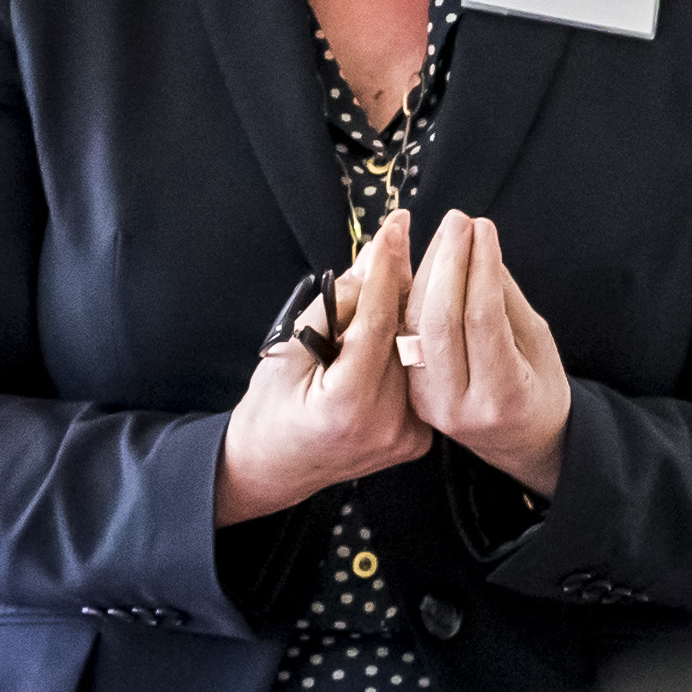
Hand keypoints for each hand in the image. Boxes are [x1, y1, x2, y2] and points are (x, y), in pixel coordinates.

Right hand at [216, 214, 434, 524]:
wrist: (276, 465)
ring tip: (397, 275)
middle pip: (406, 333)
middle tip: (399, 239)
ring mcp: (406, 437)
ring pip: (419, 352)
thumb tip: (375, 258)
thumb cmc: (271, 404)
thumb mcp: (287, 349)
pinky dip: (412, 343)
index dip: (387, 268)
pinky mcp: (418, 440)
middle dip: (402, 282)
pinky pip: (420, 375)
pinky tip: (404, 318)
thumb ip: (333, 304)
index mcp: (347, 406)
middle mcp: (385, 425)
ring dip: (411, 309)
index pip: (379, 320)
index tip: (396, 225)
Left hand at [405, 208, 570, 497]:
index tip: (484, 226)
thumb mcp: (539, 344)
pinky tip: (426, 264)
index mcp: (501, 396)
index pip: (482, 318)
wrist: (522, 442)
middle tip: (459, 220)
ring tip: (445, 233)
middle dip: (448, 261)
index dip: (481, 267)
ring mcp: (430, 406)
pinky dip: (414, 296)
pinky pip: (408, 337)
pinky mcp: (413, 397)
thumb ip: (506, 300)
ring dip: (426, 272)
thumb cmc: (540, 387)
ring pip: (417, 326)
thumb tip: (478, 248)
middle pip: (440, 320)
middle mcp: (459, 407)